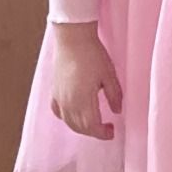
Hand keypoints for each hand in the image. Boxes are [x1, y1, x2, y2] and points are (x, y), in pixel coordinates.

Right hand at [50, 21, 121, 139]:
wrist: (72, 38)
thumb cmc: (92, 54)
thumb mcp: (109, 74)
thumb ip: (114, 95)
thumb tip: (117, 112)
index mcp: (83, 101)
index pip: (92, 127)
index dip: (102, 133)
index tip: (112, 131)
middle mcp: (68, 103)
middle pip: (80, 127)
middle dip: (93, 131)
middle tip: (106, 128)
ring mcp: (59, 98)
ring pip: (69, 122)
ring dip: (81, 127)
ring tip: (93, 123)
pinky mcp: (54, 91)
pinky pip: (58, 112)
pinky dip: (67, 118)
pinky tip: (74, 114)